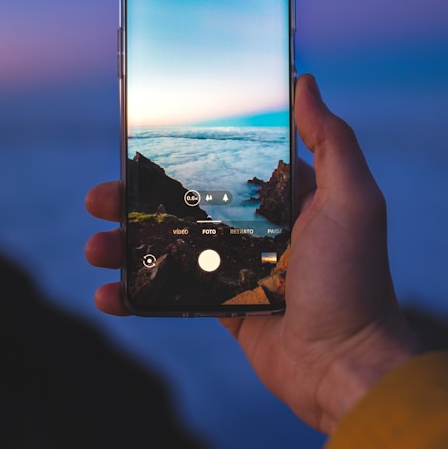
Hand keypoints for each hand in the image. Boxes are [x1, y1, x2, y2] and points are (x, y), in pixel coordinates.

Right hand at [84, 74, 418, 431]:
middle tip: (99, 197)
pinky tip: (108, 294)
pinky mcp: (226, 310)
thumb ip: (331, 141)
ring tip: (94, 246)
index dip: (185, 153)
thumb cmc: (353, 280)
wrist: (347, 367)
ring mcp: (241, 271)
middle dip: (139, 200)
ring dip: (127, 246)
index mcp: (290, 199)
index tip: (142, 141)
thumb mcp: (352, 201)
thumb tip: (305, 81)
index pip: (228, 164)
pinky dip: (135, 295)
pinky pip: (172, 295)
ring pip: (172, 248)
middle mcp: (263, 230)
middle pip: (187, 203)